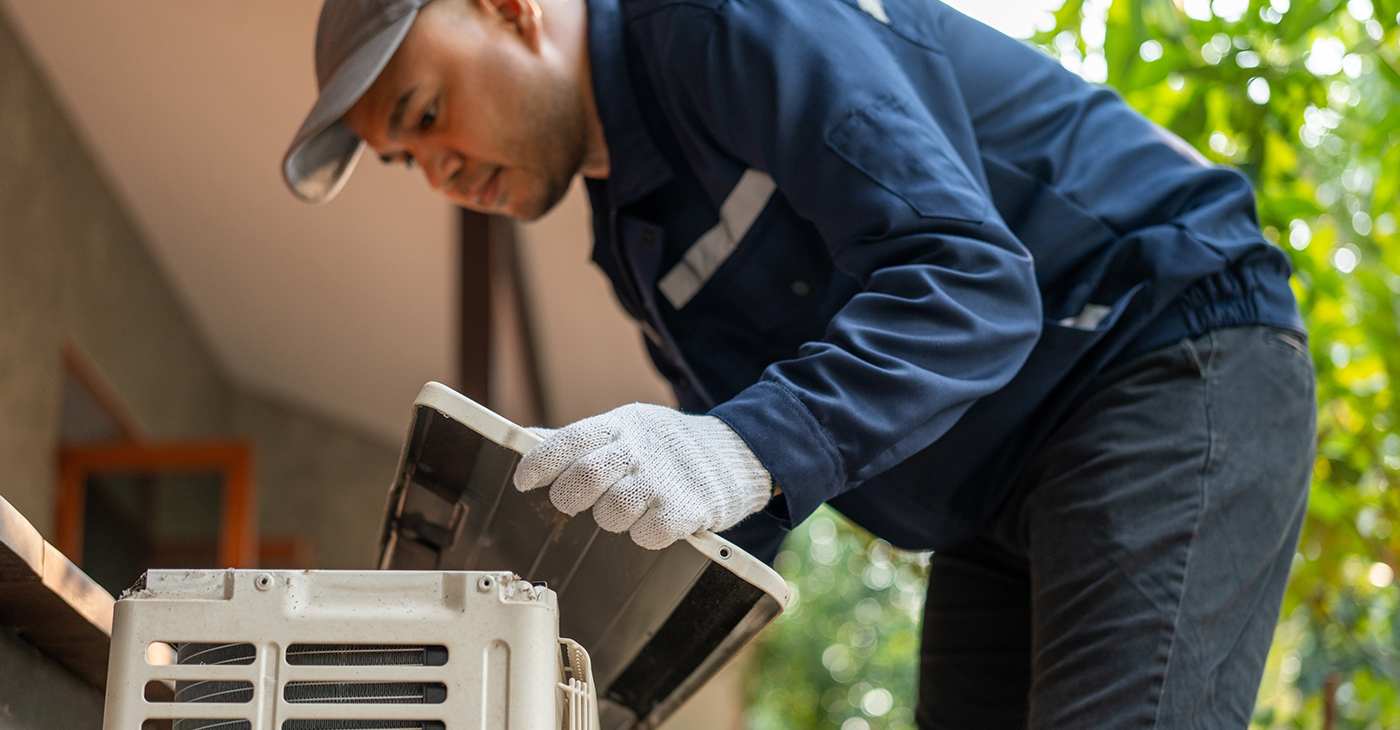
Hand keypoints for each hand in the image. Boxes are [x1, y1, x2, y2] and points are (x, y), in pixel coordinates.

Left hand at [513, 403, 772, 548]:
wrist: (738, 452)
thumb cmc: (668, 446)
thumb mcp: (627, 428)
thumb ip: (580, 438)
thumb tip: (527, 437)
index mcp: (620, 425)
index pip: (568, 439)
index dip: (539, 463)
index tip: (524, 481)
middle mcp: (640, 448)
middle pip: (584, 478)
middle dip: (568, 498)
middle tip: (572, 503)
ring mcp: (664, 479)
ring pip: (611, 513)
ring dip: (610, 519)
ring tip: (625, 509)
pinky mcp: (688, 509)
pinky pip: (646, 535)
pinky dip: (644, 535)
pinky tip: (653, 522)